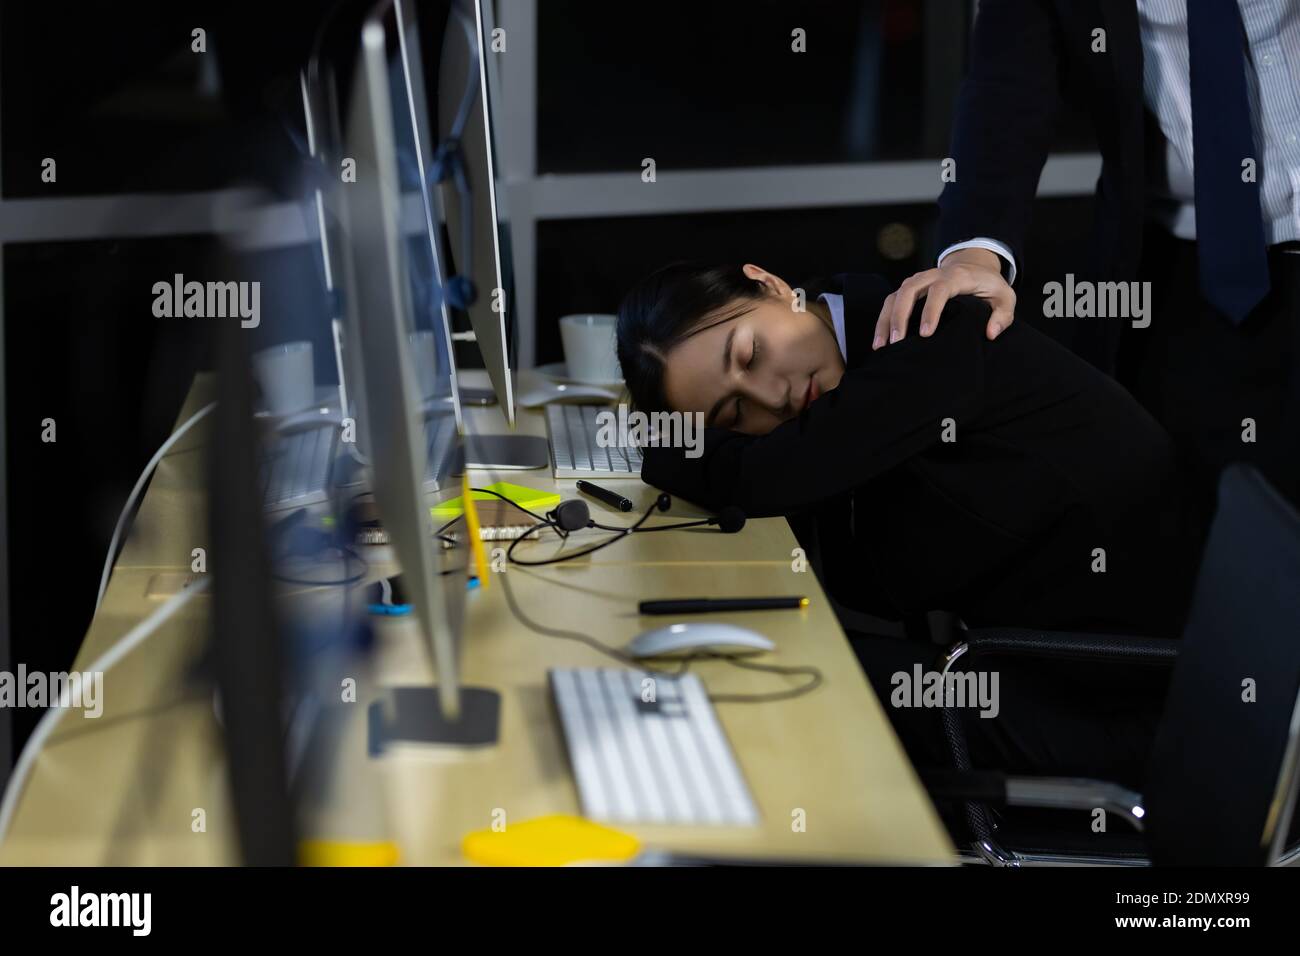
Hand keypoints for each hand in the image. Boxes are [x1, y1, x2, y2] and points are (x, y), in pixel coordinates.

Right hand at [873, 247, 1015, 348]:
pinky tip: (880, 340)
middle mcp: (933, 275)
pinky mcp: (909, 288)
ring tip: (882, 345)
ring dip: (886, 319)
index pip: (939, 290)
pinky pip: (891, 301)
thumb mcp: (1005, 297)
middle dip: (900, 316)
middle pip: (909, 289)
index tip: (926, 333)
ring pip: (895, 295)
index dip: (931, 310)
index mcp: (957, 276)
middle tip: (897, 342)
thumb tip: (990, 333)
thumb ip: (1003, 315)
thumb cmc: (988, 285)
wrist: (973, 265)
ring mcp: (918, 280)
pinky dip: (883, 319)